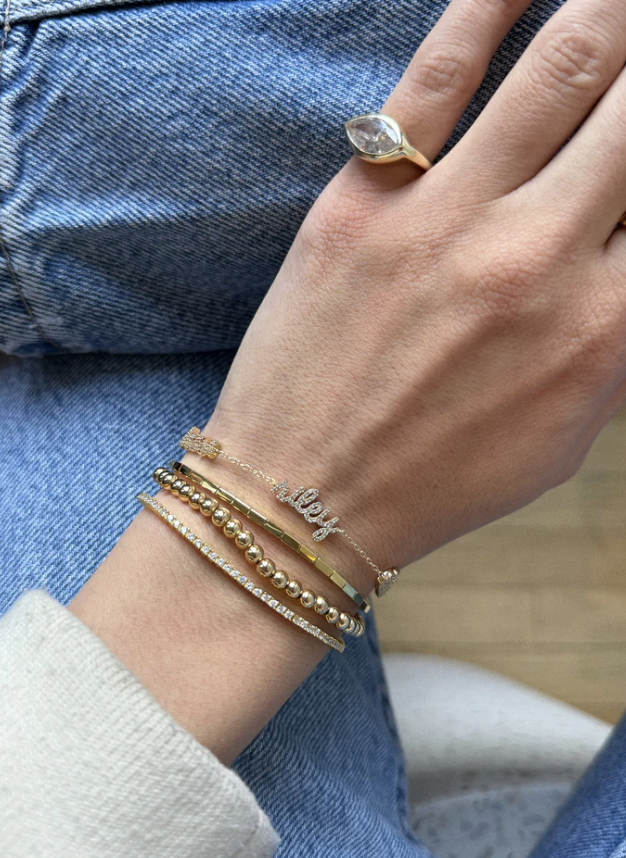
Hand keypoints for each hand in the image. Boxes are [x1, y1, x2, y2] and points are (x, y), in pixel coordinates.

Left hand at [206, 0, 625, 597]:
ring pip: (564, 67)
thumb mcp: (564, 432)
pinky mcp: (366, 201)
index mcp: (605, 330)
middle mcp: (541, 261)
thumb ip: (617, 339)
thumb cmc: (437, 478)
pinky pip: (439, 75)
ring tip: (612, 1)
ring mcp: (449, 221)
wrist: (305, 497)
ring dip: (607, 13)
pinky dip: (489, 6)